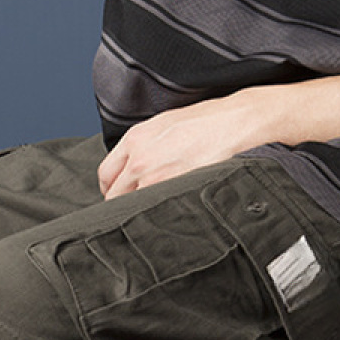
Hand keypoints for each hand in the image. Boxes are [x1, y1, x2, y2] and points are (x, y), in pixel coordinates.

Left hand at [97, 90, 274, 198]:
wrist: (234, 122)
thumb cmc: (205, 121)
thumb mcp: (165, 125)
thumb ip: (143, 146)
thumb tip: (135, 167)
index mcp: (134, 140)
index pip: (106, 176)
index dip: (111, 190)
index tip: (120, 197)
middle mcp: (140, 160)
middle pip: (115, 197)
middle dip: (122, 206)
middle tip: (134, 211)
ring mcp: (157, 179)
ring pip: (133, 209)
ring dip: (140, 214)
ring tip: (153, 215)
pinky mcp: (175, 192)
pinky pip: (155, 213)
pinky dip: (157, 217)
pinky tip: (168, 214)